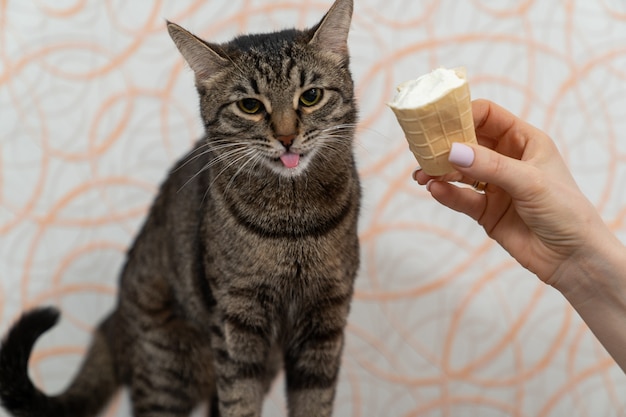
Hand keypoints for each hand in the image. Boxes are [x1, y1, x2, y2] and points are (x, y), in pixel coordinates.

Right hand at [413, 99, 615, 288]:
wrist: (573, 258)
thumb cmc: (566, 212)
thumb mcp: (530, 182)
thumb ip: (491, 166)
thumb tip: (453, 152)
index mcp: (524, 141)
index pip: (487, 116)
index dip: (462, 114)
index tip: (438, 120)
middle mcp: (507, 160)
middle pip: (467, 142)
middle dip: (444, 144)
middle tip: (421, 149)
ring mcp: (494, 185)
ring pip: (459, 170)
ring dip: (439, 170)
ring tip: (422, 174)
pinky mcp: (485, 210)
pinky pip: (460, 197)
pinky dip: (446, 193)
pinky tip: (435, 189)